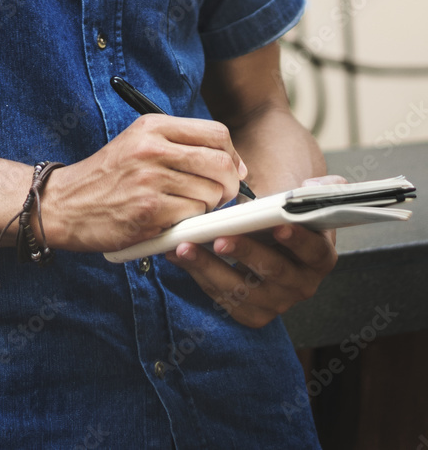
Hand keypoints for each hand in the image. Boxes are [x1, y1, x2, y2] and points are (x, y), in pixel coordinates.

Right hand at [43, 114, 247, 252]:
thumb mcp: (136, 145)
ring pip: (210, 194)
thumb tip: (235, 166)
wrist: (63, 205)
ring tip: (180, 209)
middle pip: (220, 164)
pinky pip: (192, 218)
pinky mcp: (148, 212)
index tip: (229, 171)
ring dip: (204, 208)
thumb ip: (180, 147)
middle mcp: (151, 149)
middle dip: (227, 186)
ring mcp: (150, 181)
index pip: (216, 133)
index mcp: (151, 128)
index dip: (232, 156)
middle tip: (216, 197)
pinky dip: (186, 224)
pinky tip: (166, 221)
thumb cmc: (104, 179)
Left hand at [164, 174, 346, 327]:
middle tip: (221, 239)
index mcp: (319, 256)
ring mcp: (275, 302)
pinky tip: (177, 255)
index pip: (314, 250)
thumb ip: (321, 188)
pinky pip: (222, 297)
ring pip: (241, 289)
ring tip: (185, 247)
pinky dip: (197, 275)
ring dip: (209, 267)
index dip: (297, 239)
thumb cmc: (285, 217)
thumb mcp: (308, 200)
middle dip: (246, 253)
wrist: (269, 240)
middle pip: (273, 271)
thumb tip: (310, 186)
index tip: (279, 226)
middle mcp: (301, 284)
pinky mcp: (250, 312)